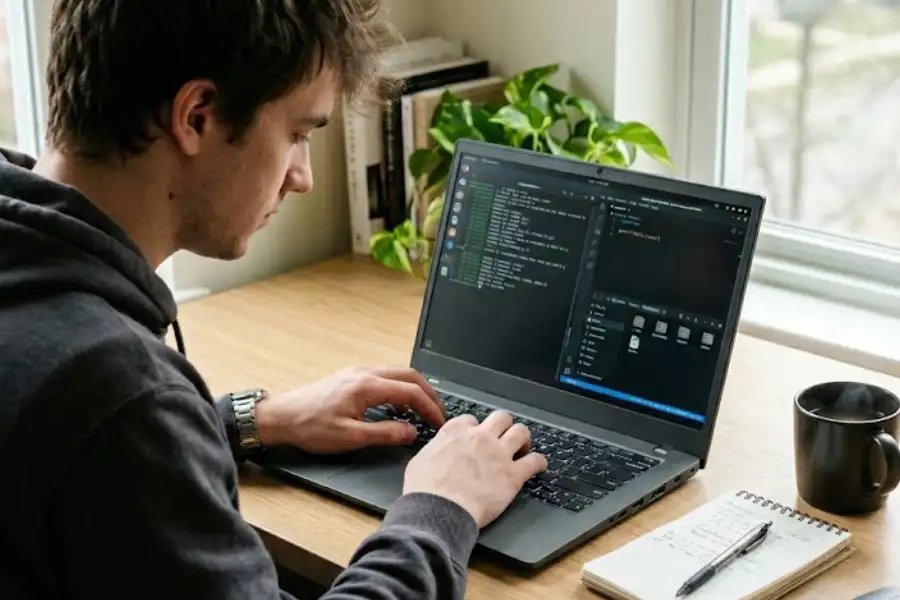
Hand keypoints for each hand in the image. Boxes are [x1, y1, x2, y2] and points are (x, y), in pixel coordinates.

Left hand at [253, 366, 444, 453]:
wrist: (281, 416)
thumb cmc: (310, 426)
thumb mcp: (350, 437)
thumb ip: (385, 433)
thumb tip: (411, 432)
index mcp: (367, 385)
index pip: (411, 391)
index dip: (430, 408)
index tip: (438, 423)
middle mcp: (365, 372)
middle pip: (410, 375)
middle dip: (429, 394)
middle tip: (438, 414)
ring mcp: (358, 371)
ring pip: (399, 373)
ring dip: (415, 389)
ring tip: (424, 411)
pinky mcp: (352, 376)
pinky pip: (386, 376)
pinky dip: (401, 388)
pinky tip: (399, 406)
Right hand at [402, 410, 547, 527]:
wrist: (439, 509)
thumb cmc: (425, 490)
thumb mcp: (419, 461)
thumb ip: (434, 450)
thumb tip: (435, 453)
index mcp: (456, 432)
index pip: (472, 420)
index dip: (475, 429)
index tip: (475, 438)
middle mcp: (480, 437)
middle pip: (501, 418)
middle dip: (503, 426)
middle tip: (503, 439)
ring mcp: (499, 454)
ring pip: (521, 431)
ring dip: (523, 439)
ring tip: (522, 448)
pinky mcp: (513, 475)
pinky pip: (535, 460)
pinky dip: (539, 462)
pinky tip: (539, 466)